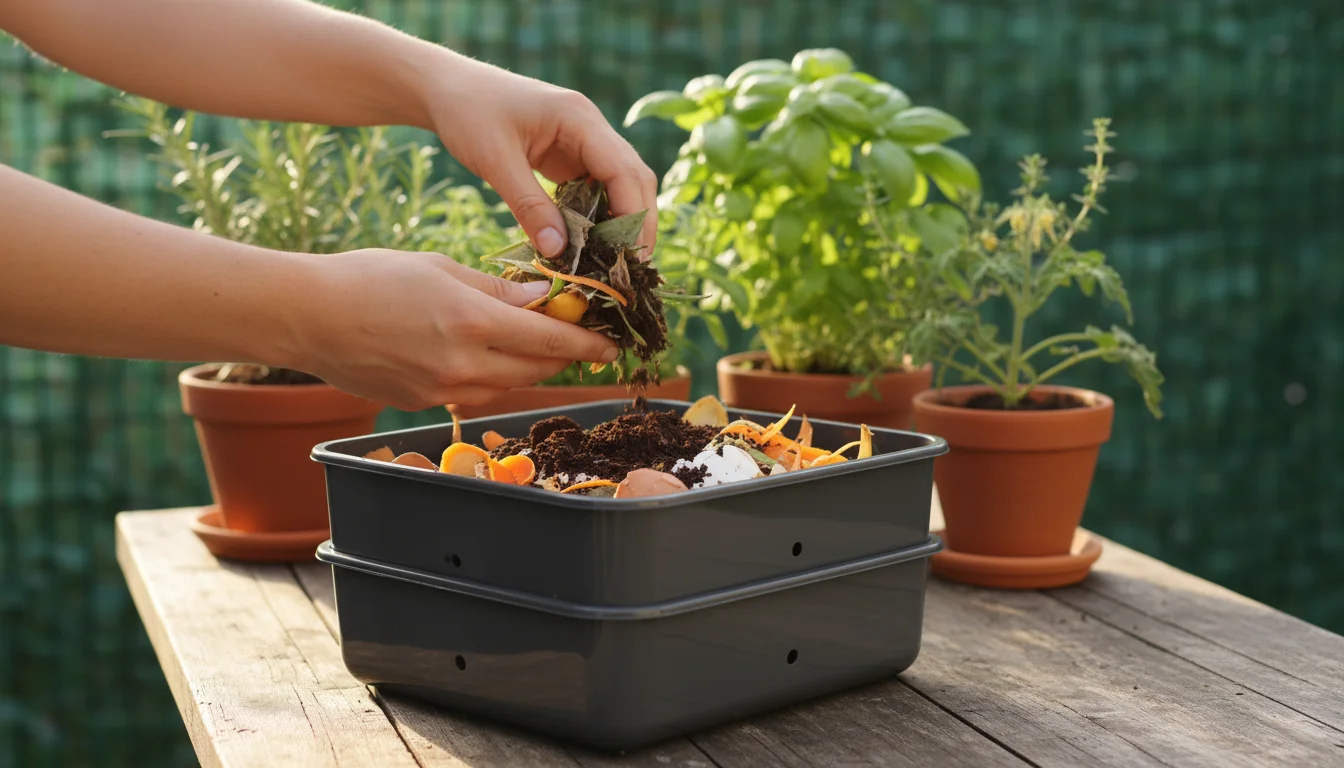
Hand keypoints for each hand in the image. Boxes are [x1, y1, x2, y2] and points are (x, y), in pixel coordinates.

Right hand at [292, 250, 619, 410]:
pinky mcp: (424, 402)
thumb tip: (544, 297)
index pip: (551, 339)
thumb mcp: (441, 269)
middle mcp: (464, 364)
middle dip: (565, 355)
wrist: (307, 317)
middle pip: (537, 368)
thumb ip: (498, 289)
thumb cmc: (369, 278)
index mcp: (473, 322)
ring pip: (509, 384)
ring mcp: (443, 390)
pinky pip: (475, 392)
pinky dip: (492, 374)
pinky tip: (487, 354)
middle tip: (583, 340)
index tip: (612, 343)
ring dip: (531, 367)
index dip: (587, 343)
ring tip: (540, 345)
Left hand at [423, 56, 658, 259]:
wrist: (447, 88)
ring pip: (619, 186)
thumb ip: (529, 206)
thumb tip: (559, 253)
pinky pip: (595, 190)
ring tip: (612, 264)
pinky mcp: (570, 156)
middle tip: (630, 269)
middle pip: (634, 179)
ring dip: (618, 223)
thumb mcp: (495, 160)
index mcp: (579, 118)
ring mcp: (583, 142)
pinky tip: (588, 245)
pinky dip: (596, 217)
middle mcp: (591, 128)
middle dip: (636, 224)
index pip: (625, 171)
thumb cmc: (468, 113)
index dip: (633, 216)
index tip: (630, 258)